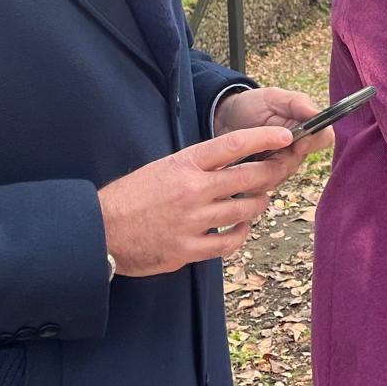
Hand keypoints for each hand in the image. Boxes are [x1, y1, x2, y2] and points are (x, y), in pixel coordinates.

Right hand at [98, 125, 292, 276]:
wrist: (101, 231)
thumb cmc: (132, 196)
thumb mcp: (164, 168)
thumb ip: (197, 166)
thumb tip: (232, 163)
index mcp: (184, 164)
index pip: (233, 144)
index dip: (264, 138)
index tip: (285, 135)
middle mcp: (192, 190)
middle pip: (249, 178)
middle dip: (272, 174)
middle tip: (281, 171)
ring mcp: (192, 221)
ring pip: (245, 210)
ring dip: (258, 204)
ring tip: (259, 200)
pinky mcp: (188, 250)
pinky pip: (230, 242)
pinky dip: (241, 233)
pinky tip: (241, 227)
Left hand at [215, 87, 334, 183]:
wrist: (224, 117)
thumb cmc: (252, 105)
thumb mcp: (273, 97)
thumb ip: (297, 103)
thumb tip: (317, 113)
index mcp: (304, 128)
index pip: (324, 139)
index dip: (314, 142)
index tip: (298, 141)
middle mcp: (296, 150)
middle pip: (299, 162)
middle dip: (282, 158)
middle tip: (262, 150)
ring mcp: (279, 166)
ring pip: (280, 176)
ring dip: (263, 169)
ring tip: (247, 157)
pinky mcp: (262, 178)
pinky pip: (263, 185)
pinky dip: (252, 179)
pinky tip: (239, 169)